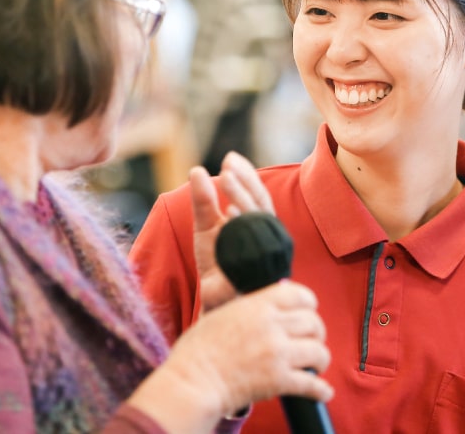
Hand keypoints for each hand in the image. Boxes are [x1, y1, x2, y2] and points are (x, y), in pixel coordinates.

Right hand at [128, 281, 332, 433]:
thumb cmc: (198, 350)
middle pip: (313, 323)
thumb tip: (270, 306)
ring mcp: (277, 353)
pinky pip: (312, 384)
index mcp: (258, 305)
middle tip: (313, 341)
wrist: (191, 383)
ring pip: (318, 351)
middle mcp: (272, 325)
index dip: (309, 304)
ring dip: (320, 360)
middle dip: (317, 333)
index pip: (300, 294)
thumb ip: (250, 307)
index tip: (308, 313)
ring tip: (316, 365)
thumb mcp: (224, 313)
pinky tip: (323, 392)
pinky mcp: (279, 380)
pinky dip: (321, 390)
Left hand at [190, 152, 275, 310]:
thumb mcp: (206, 229)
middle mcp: (268, 239)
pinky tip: (229, 214)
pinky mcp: (255, 275)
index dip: (247, 176)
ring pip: (259, 221)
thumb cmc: (217, 265)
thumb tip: (196, 170)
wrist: (217, 306)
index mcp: (259, 226)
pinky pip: (253, 248)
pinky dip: (243, 229)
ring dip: (243, 198)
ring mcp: (265, 257)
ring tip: (225, 178)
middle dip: (246, 183)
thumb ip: (204, 202)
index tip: (230, 158)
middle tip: (228, 165)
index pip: (259, 196)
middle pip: (261, 205)